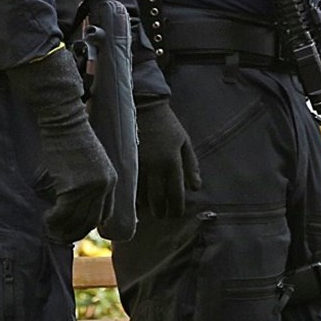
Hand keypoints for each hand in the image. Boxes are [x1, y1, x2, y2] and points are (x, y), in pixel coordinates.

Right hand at [8, 48, 116, 241]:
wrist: (64, 121)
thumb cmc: (72, 137)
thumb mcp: (90, 160)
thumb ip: (90, 179)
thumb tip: (78, 200)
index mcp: (112, 179)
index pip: (104, 213)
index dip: (89, 224)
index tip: (75, 228)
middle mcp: (104, 186)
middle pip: (90, 220)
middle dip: (74, 231)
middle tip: (59, 235)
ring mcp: (90, 188)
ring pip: (76, 219)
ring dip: (62, 228)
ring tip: (50, 229)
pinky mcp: (72, 187)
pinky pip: (63, 213)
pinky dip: (53, 220)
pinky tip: (46, 219)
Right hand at [134, 95, 201, 217]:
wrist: (143, 105)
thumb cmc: (166, 124)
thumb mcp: (184, 141)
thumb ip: (191, 165)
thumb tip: (196, 187)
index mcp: (172, 162)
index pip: (176, 194)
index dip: (176, 208)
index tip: (176, 214)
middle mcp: (155, 167)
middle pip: (158, 200)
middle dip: (161, 212)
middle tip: (163, 215)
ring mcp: (138, 165)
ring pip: (141, 196)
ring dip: (146, 205)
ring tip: (150, 207)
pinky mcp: (124, 161)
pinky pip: (128, 185)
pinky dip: (133, 195)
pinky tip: (136, 196)